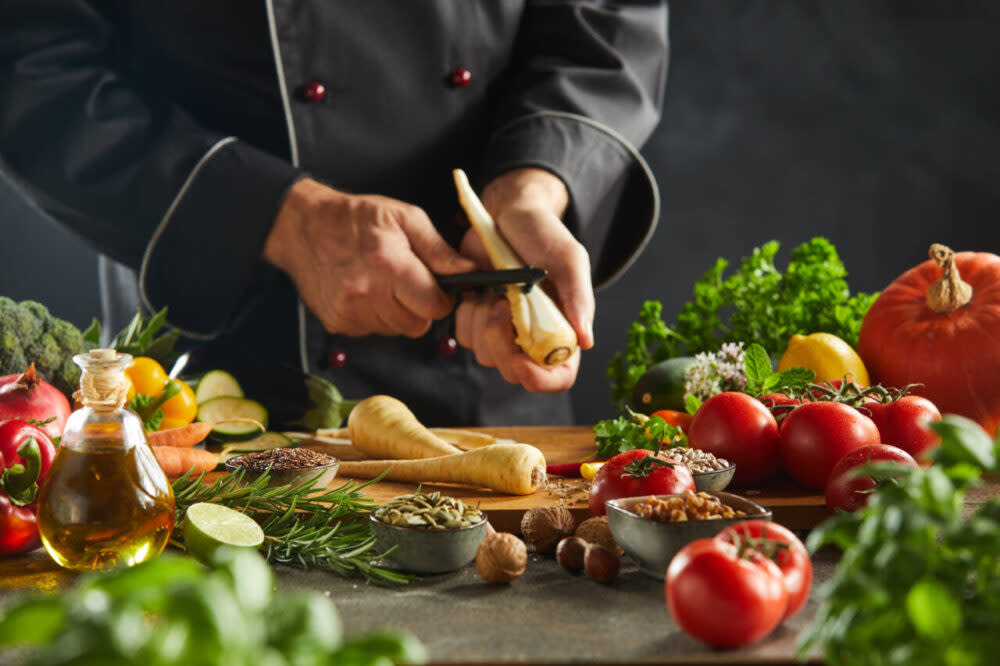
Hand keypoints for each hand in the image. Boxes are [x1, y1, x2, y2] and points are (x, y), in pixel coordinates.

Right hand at [263, 178, 474, 336]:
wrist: (303, 227)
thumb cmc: (358, 217)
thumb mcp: (405, 218)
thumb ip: (438, 249)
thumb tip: (470, 271)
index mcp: (389, 265)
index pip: (433, 306)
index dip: (442, 299)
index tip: (436, 287)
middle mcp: (367, 293)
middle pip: (417, 325)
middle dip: (420, 307)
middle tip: (408, 283)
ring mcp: (349, 311)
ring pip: (395, 330)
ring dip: (397, 312)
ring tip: (383, 283)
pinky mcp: (337, 322)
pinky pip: (372, 330)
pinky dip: (375, 315)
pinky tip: (365, 291)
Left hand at [455, 168, 594, 391]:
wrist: (507, 214)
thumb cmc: (544, 234)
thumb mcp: (568, 258)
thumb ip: (579, 297)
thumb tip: (586, 340)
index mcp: (563, 331)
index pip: (558, 377)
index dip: (539, 379)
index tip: (520, 361)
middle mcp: (534, 338)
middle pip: (515, 372)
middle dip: (502, 344)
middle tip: (502, 305)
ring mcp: (504, 331)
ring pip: (485, 355)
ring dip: (484, 323)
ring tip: (495, 290)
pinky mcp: (477, 319)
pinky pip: (465, 336)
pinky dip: (467, 315)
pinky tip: (479, 290)